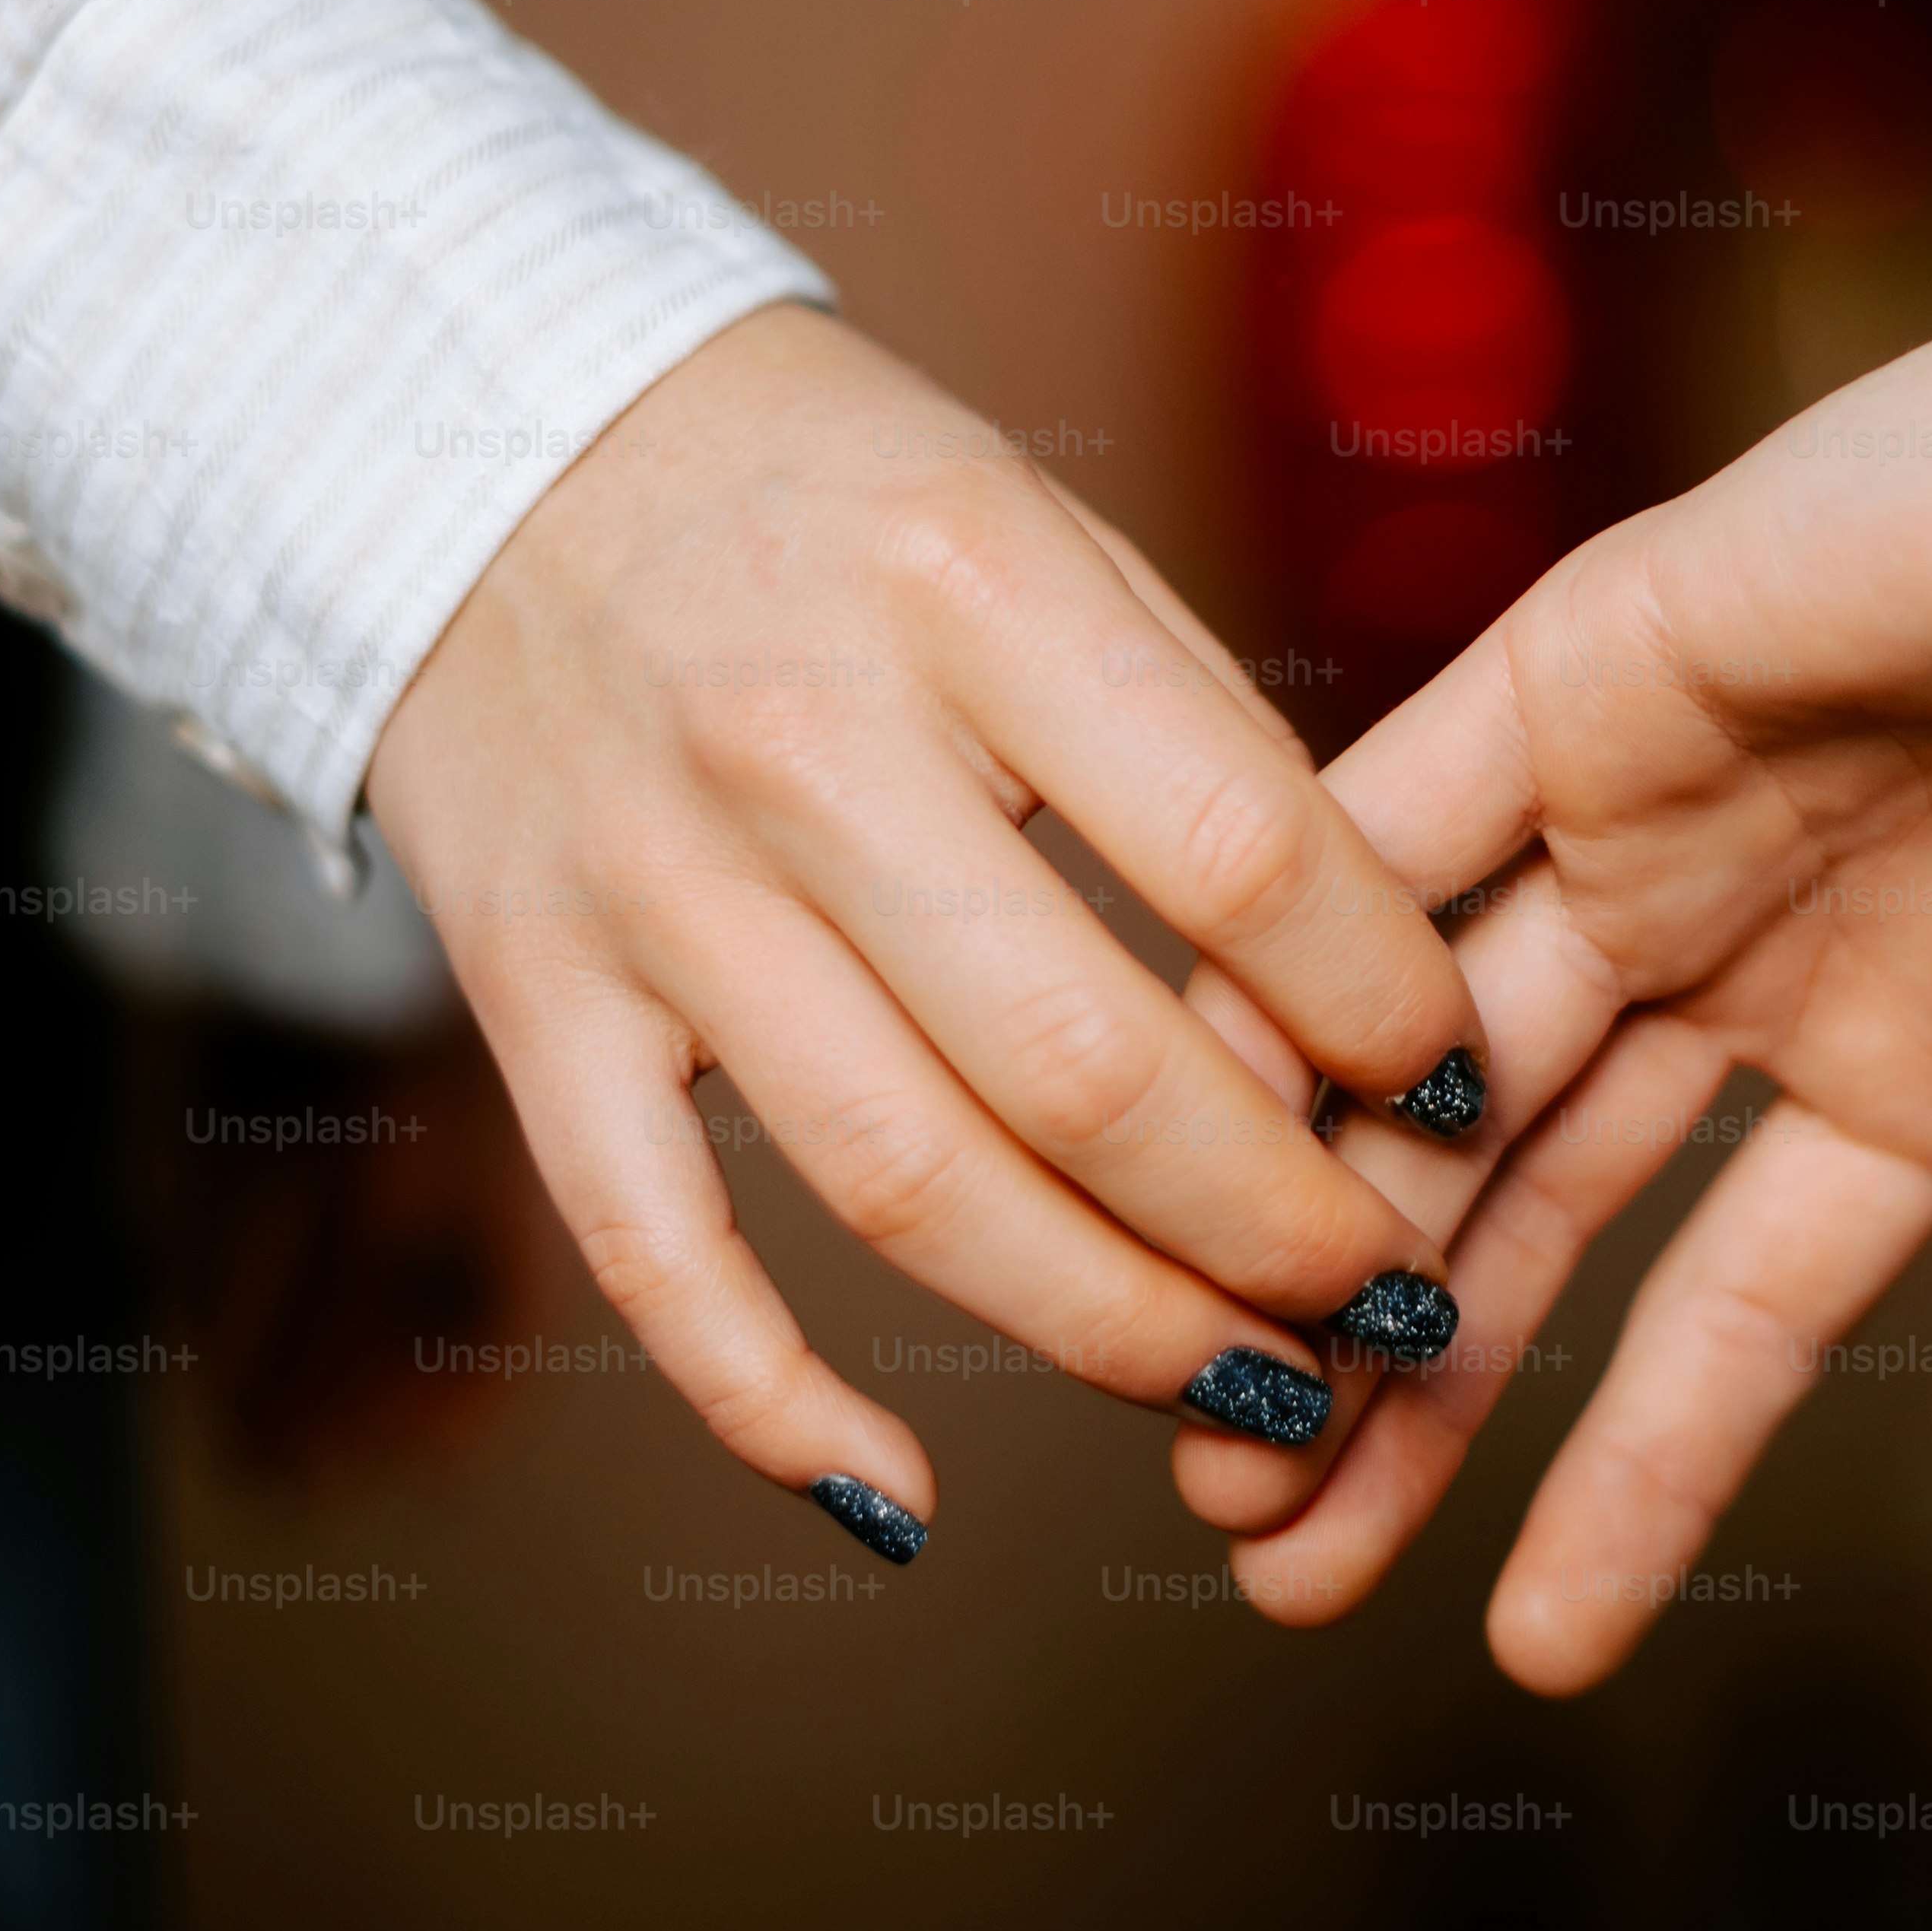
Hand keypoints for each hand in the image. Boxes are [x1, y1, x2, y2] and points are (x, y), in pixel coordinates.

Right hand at [365, 304, 1484, 1557]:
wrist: (476, 431)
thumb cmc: (817, 486)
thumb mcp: (1028, 520)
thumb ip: (1188, 727)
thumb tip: (1370, 973)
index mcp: (966, 584)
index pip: (1236, 845)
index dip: (1378, 1001)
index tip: (1455, 1081)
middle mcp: (802, 740)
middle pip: (1084, 1069)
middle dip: (1277, 1228)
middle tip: (1389, 1300)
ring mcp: (653, 884)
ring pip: (907, 1189)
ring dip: (1107, 1332)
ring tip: (1254, 1393)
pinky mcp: (533, 994)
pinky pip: (651, 1253)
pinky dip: (771, 1405)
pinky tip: (903, 1499)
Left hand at [1167, 259, 1931, 1683]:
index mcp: (1930, 1052)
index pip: (1727, 1310)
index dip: (1624, 1477)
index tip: (1523, 1643)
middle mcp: (1764, 943)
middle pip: (1523, 1202)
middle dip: (1397, 1377)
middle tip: (1263, 1546)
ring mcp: (1661, 805)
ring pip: (1420, 1039)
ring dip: (1295, 1193)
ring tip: (1190, 1378)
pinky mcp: (1593, 659)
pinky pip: (1393, 811)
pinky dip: (1282, 942)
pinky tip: (1182, 1092)